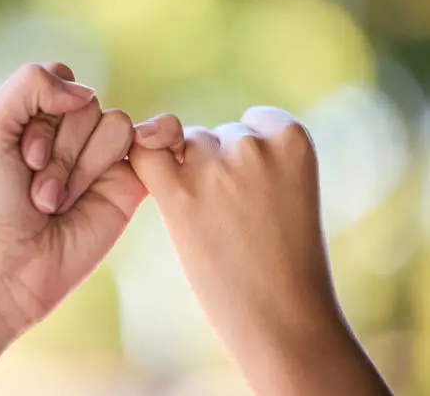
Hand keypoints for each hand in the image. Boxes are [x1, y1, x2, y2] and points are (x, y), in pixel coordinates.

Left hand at [0, 62, 183, 327]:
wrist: (12, 264)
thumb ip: (30, 83)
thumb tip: (87, 93)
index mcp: (39, 116)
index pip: (60, 79)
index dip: (42, 115)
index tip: (21, 157)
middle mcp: (73, 134)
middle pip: (87, 105)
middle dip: (58, 149)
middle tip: (36, 191)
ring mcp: (102, 158)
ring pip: (115, 123)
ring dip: (80, 167)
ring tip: (58, 203)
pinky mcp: (130, 183)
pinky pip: (155, 141)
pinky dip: (156, 138)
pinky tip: (129, 161)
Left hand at [129, 107, 390, 395]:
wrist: (285, 318)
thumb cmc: (288, 260)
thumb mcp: (291, 190)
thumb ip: (257, 157)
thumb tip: (180, 134)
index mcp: (293, 138)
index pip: (253, 120)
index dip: (244, 154)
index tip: (254, 188)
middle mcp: (254, 144)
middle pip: (217, 135)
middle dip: (217, 165)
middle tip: (232, 215)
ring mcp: (216, 168)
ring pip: (186, 145)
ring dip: (188, 173)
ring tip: (212, 222)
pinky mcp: (180, 195)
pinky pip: (146, 153)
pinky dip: (146, 158)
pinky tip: (159, 185)